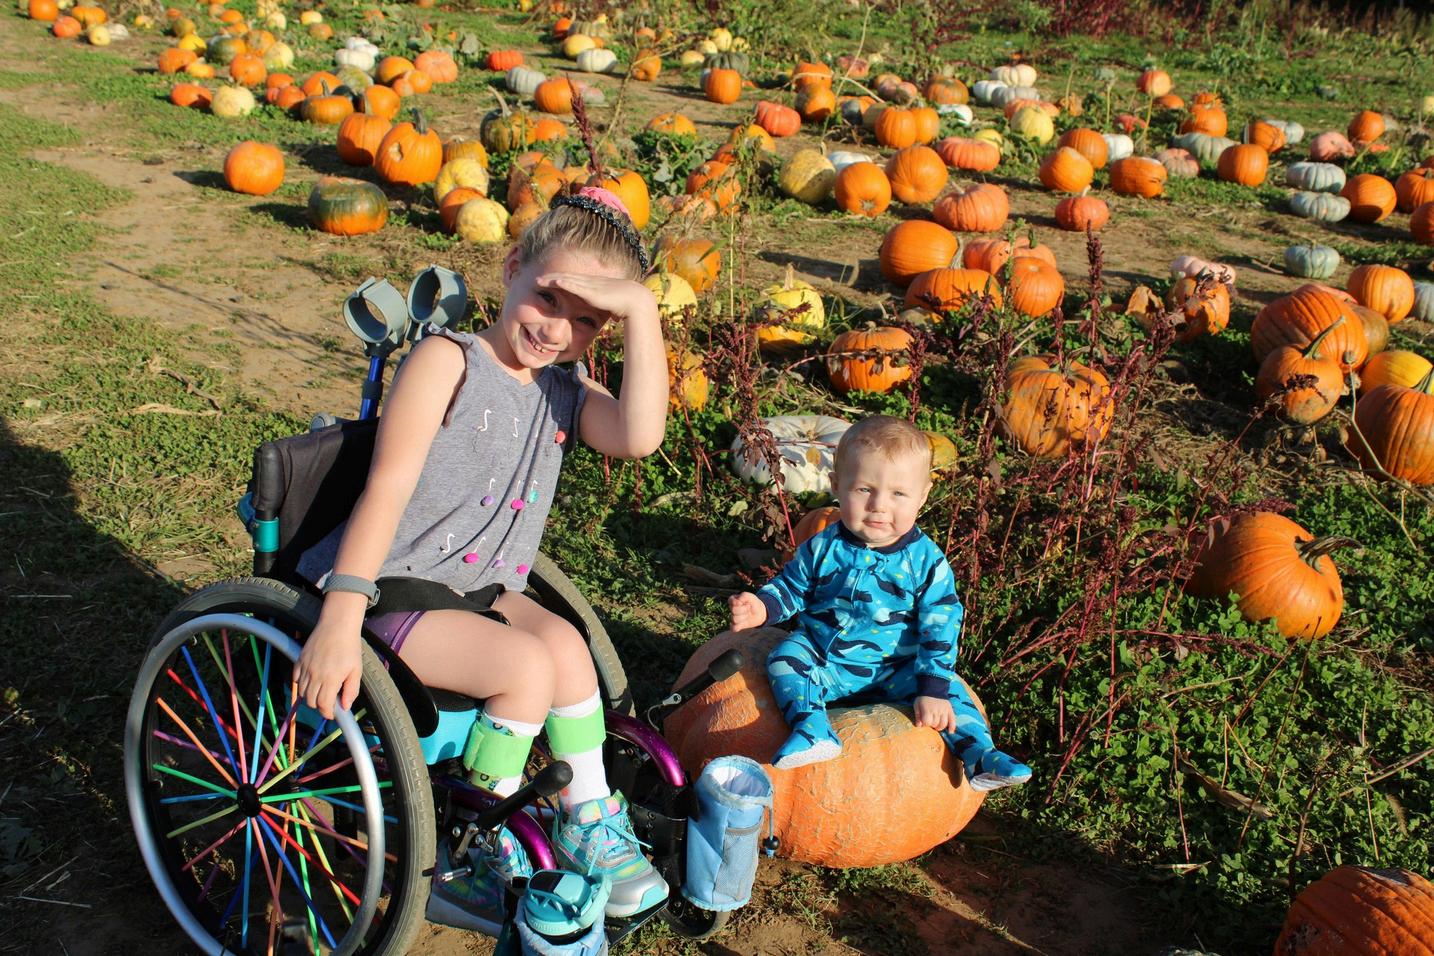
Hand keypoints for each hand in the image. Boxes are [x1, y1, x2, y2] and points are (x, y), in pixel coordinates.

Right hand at [294, 617, 362, 719]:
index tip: (332, 713)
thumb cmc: (350, 647)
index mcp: (331, 679)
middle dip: (318, 706)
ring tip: (321, 692)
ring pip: (301, 692)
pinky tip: (311, 681)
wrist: (337, 625)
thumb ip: (351, 690)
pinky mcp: (299, 660)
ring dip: (309, 696)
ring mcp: (305, 667)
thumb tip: (345, 707)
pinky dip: (300, 684)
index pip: (323, 705)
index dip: (327, 713)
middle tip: (328, 702)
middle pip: (310, 701)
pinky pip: (295, 679)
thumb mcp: (356, 670)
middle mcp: (315, 675)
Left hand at [535, 273, 657, 329]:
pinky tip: (553, 281)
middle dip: (552, 277)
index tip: (551, 282)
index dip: (562, 280)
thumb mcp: (614, 308)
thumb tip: (615, 319)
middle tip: (538, 279)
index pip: (575, 281)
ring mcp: (589, 285)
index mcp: (595, 286)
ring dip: (552, 279)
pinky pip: (573, 284)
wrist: (635, 300)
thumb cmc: (627, 306)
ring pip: (566, 279)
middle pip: (567, 277)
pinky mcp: (589, 290)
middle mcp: (590, 282)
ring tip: (539, 279)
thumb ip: (611, 312)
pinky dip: (562, 282)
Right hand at [729, 592, 767, 631]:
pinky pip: (733, 628)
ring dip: (744, 617)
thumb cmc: (753, 603)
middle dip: (744, 609)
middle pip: (733, 610)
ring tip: (748, 615)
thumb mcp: (751, 596)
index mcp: (733, 600)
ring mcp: (733, 617)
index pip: (731, 602)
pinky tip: (743, 624)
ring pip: (735, 619)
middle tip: (748, 608)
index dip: (740, 603)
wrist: (760, 612)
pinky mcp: (736, 625)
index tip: (746, 602)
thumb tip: (738, 602)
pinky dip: (737, 627)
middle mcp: (732, 609)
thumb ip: (744, 596)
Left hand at [914, 696, 956, 732]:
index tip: (924, 721)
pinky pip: (953, 720)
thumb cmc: (923, 698)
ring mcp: (944, 710)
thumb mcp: (917, 705)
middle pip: (935, 724)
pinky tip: (950, 732)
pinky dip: (952, 727)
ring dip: (939, 727)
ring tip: (937, 725)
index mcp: (927, 709)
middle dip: (932, 725)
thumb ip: (917, 716)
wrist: (933, 687)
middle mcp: (937, 711)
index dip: (925, 724)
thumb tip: (919, 726)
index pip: (927, 722)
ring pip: (943, 724)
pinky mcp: (950, 710)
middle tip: (930, 722)